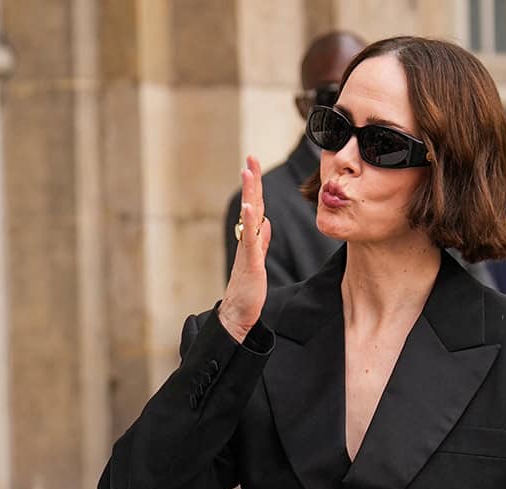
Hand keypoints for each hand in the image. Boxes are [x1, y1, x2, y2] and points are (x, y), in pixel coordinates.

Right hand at [218, 155, 271, 344]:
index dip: (256, 186)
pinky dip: (249, 221)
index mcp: (251, 239)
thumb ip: (262, 240)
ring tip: (248, 172)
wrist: (239, 314)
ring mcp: (247, 249)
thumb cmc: (248, 290)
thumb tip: (266, 222)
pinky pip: (249, 238)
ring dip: (248, 193)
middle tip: (250, 157)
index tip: (254, 164)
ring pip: (248, 216)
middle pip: (250, 204)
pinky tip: (247, 206)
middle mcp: (247, 240)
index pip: (255, 207)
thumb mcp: (258, 260)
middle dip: (251, 180)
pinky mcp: (250, 262)